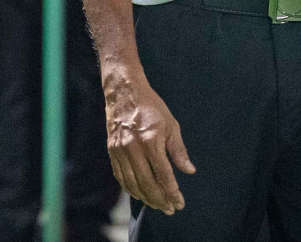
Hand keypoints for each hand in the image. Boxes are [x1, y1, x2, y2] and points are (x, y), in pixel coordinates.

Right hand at [103, 66, 194, 213]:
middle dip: (159, 199)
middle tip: (169, 209)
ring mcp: (120, 149)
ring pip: (131, 182)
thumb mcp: (171, 125)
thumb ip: (179, 150)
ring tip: (155, 204)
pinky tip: (137, 193)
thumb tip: (189, 171)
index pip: (164, 175)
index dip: (172, 192)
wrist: (124, 91)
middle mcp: (133, 148)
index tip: (179, 203)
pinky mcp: (111, 149)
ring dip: (144, 197)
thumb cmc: (151, 107)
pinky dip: (128, 187)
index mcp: (151, 141)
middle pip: (147, 183)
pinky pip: (119, 174)